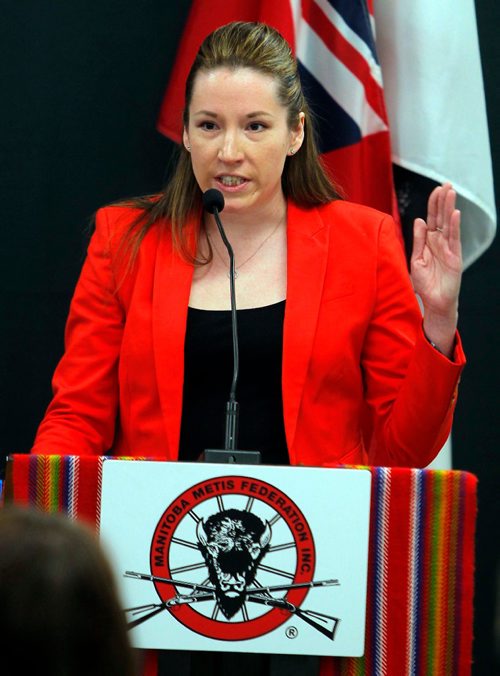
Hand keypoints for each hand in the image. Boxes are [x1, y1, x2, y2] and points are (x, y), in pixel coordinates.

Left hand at [410, 183, 462, 355]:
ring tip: (451, 192)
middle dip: (443, 201)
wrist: (434, 302)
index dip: (433, 205)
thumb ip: (418, 240)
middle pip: (441, 218)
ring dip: (449, 208)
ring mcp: (448, 249)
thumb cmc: (424, 283)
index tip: (435, 190)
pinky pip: (454, 239)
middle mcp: (440, 243)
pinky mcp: (454, 257)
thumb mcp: (416, 259)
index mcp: (429, 242)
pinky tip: (454, 214)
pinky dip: (454, 226)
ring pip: (449, 224)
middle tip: (446, 184)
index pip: (431, 219)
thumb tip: (418, 221)